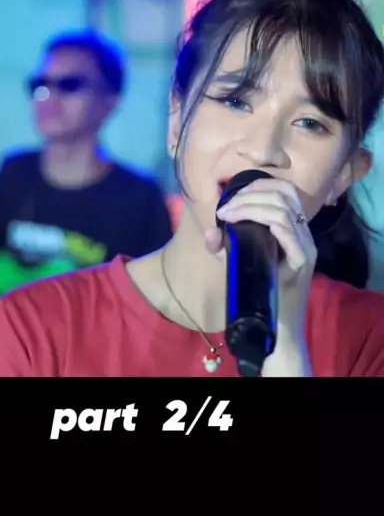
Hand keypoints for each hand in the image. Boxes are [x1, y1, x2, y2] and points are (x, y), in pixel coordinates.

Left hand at [205, 177, 315, 375]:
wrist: (279, 331)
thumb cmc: (261, 295)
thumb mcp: (240, 264)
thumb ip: (226, 246)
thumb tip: (211, 232)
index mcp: (293, 229)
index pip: (285, 190)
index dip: (258, 184)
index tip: (230, 196)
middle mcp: (304, 235)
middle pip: (285, 195)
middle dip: (250, 194)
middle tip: (225, 208)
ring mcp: (305, 249)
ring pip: (285, 211)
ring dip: (252, 207)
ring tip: (228, 215)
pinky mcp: (302, 264)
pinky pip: (291, 235)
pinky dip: (272, 224)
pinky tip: (251, 225)